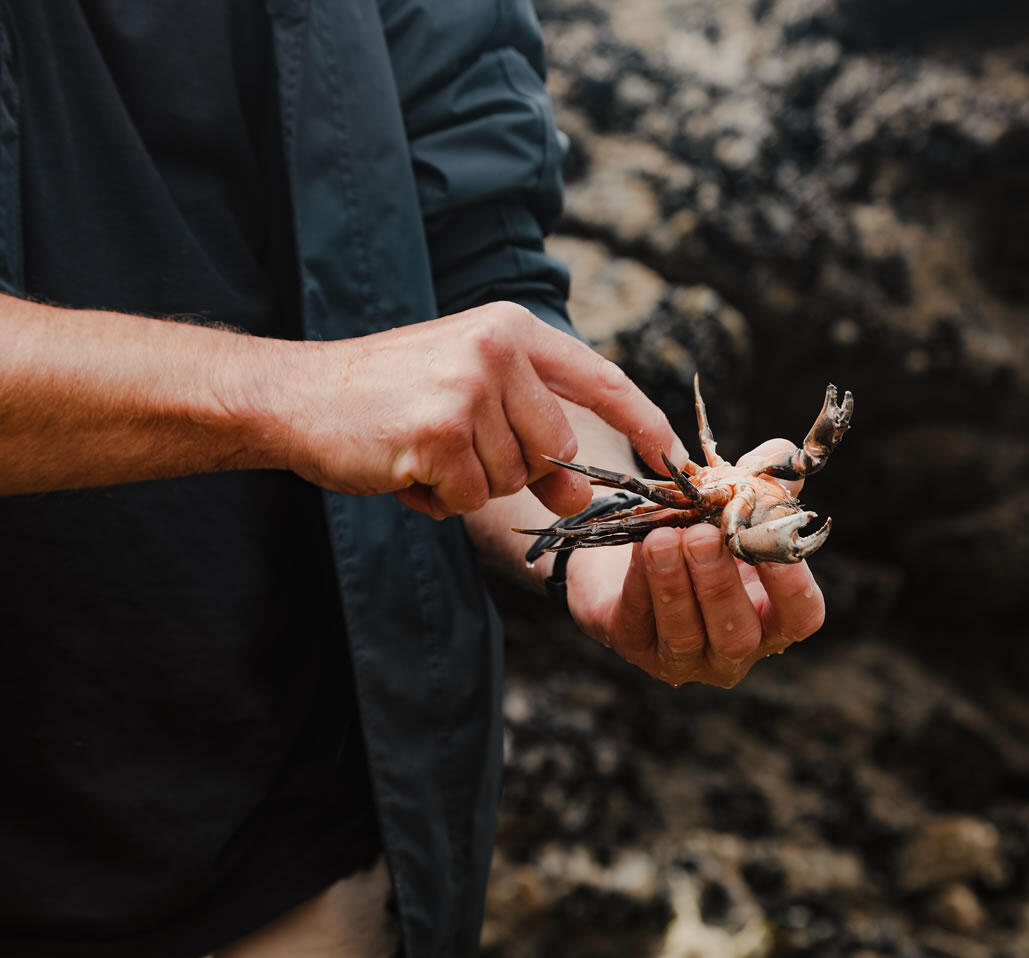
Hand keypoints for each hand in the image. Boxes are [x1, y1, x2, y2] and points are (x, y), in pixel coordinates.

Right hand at [284, 302, 684, 518]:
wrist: (296, 396)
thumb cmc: (389, 398)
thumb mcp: (471, 399)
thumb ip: (532, 437)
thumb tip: (580, 495)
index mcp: (511, 328)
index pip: (601, 378)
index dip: (643, 422)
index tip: (674, 460)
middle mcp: (497, 348)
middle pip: (557, 448)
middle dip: (516, 470)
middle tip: (457, 452)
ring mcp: (469, 388)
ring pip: (513, 480)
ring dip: (469, 485)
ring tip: (422, 452)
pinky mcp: (439, 432)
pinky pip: (472, 498)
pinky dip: (440, 500)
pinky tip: (405, 470)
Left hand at [563, 440, 826, 686]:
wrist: (634, 539)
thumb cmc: (702, 525)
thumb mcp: (736, 501)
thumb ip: (765, 477)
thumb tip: (777, 454)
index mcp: (773, 616)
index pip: (800, 617)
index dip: (793, 588)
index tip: (773, 548)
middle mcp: (734, 649)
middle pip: (738, 635)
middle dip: (719, 584)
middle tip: (702, 536)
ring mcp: (685, 657)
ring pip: (684, 634)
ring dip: (675, 583)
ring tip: (664, 537)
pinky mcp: (636, 647)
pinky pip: (639, 620)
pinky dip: (640, 581)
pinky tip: (640, 545)